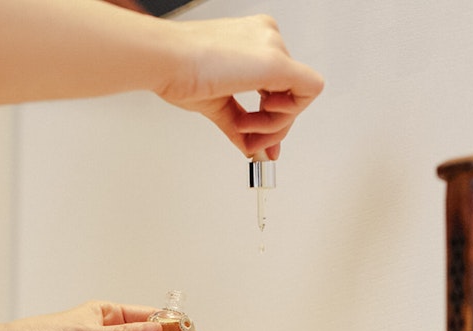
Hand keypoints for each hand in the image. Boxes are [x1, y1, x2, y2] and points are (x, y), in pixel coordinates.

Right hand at [158, 15, 323, 159]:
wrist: (163, 59)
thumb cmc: (178, 71)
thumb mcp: (217, 103)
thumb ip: (242, 126)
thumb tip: (256, 150)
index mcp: (253, 40)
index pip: (279, 85)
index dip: (272, 116)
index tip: (255, 134)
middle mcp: (267, 38)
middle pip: (292, 92)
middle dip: (274, 126)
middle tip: (251, 142)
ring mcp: (273, 46)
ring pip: (301, 94)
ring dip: (275, 124)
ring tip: (244, 127)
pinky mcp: (277, 61)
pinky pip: (309, 91)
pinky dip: (285, 117)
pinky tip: (255, 120)